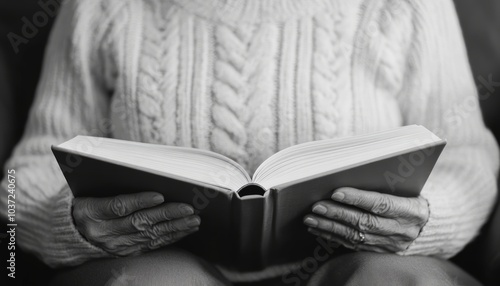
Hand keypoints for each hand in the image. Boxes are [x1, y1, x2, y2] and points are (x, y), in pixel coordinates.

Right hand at [73, 192, 199, 255]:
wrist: (70, 231)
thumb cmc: (86, 200)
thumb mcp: (91, 189)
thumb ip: (115, 183)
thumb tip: (151, 173)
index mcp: (90, 211)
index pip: (118, 206)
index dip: (140, 201)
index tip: (160, 195)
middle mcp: (102, 232)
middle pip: (139, 222)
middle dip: (166, 215)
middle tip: (188, 208)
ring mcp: (114, 245)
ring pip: (149, 236)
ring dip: (174, 227)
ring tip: (193, 218)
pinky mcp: (125, 252)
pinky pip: (152, 245)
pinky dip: (171, 236)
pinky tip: (185, 229)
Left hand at [304, 187, 428, 252]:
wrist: (429, 225)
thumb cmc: (410, 195)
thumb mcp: (405, 186)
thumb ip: (382, 182)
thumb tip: (346, 172)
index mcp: (412, 210)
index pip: (382, 203)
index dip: (358, 198)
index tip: (336, 192)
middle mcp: (402, 230)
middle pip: (365, 222)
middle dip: (337, 214)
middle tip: (316, 206)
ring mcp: (390, 243)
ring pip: (356, 236)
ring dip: (330, 227)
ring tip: (310, 218)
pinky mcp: (379, 251)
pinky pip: (353, 245)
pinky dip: (333, 236)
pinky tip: (318, 228)